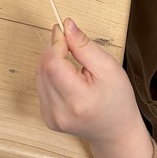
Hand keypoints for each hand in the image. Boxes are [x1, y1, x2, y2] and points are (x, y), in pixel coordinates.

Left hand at [37, 19, 152, 157]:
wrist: (116, 131)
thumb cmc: (117, 100)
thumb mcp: (108, 67)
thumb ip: (85, 46)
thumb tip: (67, 26)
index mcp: (78, 100)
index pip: (53, 65)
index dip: (56, 43)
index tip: (64, 31)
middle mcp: (60, 112)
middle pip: (44, 69)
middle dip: (53, 48)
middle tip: (68, 40)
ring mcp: (51, 117)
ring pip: (39, 76)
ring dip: (50, 59)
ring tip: (69, 57)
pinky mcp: (47, 117)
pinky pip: (41, 86)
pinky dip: (49, 73)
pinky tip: (64, 72)